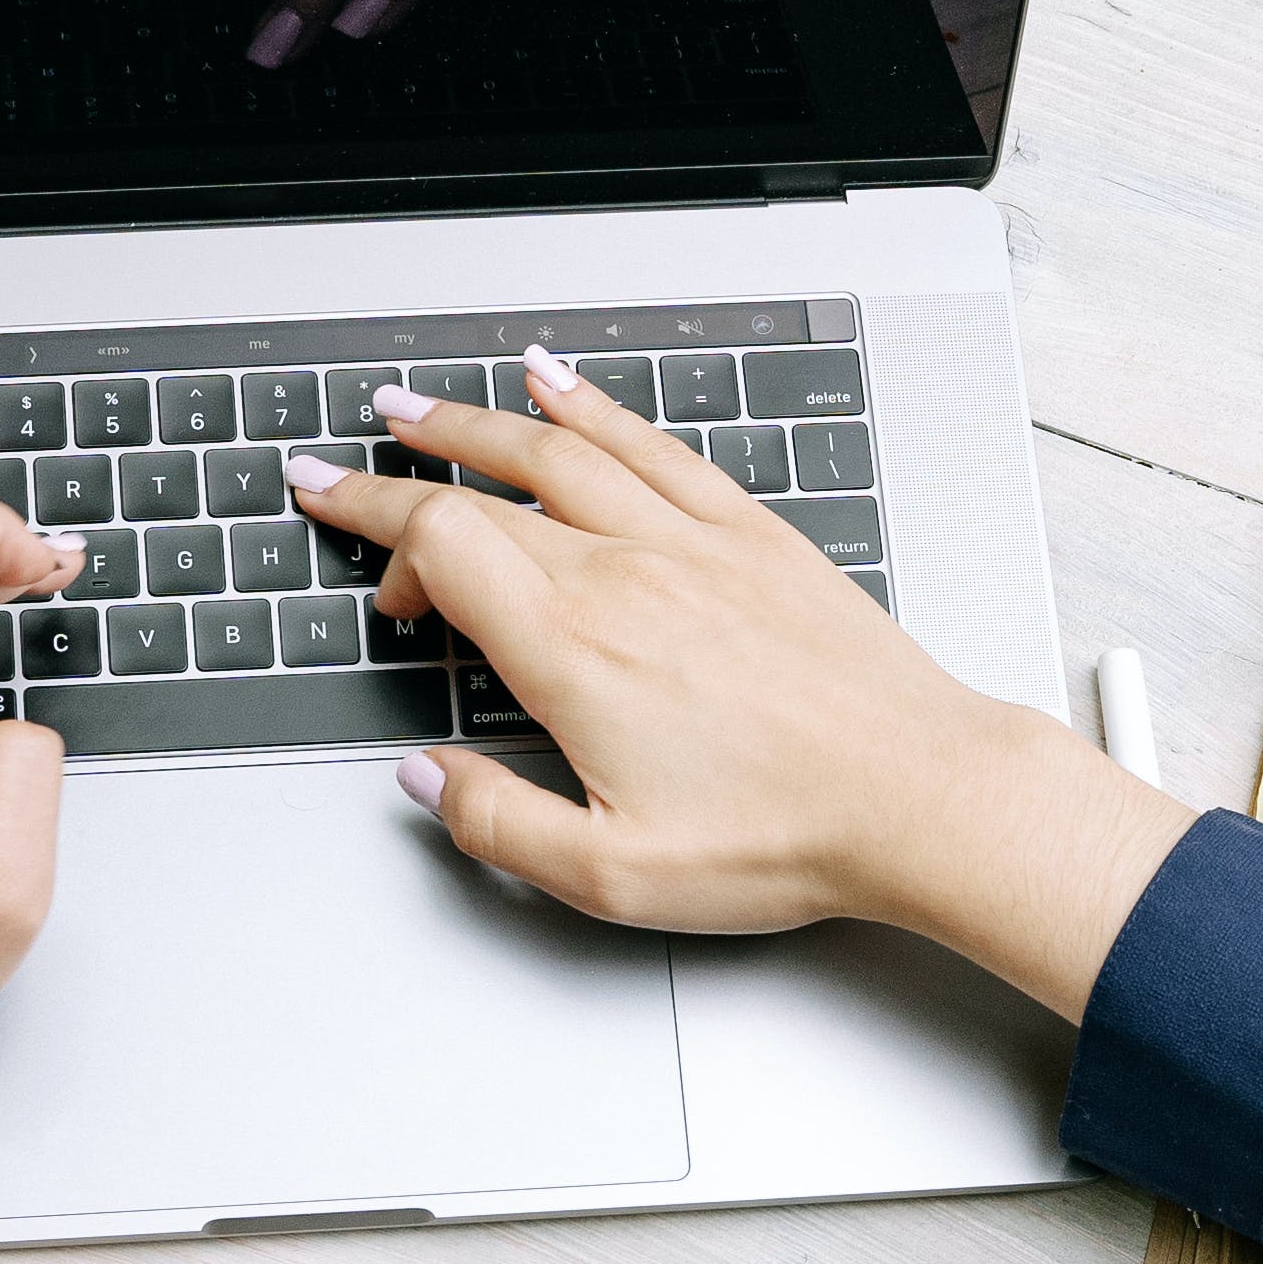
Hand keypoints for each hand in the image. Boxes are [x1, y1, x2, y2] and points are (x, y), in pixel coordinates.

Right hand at [285, 354, 1189, 1019]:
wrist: (921, 796)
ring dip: (477, 423)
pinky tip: (563, 389)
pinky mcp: (754, 537)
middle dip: (397, 478)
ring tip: (419, 409)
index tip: (351, 551)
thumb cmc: (787, 836)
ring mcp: (693, 543)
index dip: (382, 541)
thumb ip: (498, 822)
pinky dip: (596, 409)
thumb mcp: (613, 875)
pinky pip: (655, 446)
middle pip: (484, 491)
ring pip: (561, 451)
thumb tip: (427, 779)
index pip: (445, 546)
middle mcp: (628, 573)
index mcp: (577, 649)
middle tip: (341, 472)